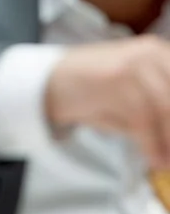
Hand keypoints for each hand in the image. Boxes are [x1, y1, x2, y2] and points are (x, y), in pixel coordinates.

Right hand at [45, 39, 169, 166]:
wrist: (53, 81)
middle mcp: (150, 52)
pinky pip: (143, 118)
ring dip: (168, 140)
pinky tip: (154, 159)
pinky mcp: (114, 77)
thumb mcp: (139, 95)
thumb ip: (162, 112)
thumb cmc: (98, 90)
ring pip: (165, 107)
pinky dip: (151, 144)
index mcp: (160, 52)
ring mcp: (131, 62)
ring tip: (166, 161)